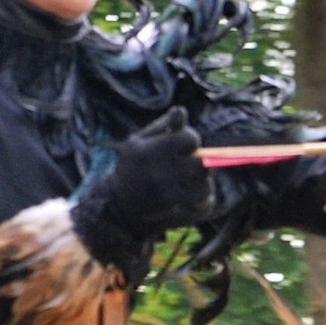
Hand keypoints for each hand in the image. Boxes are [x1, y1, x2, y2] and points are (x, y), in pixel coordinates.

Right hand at [71, 108, 216, 265]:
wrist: (120, 208)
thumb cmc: (131, 167)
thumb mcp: (138, 142)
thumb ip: (163, 126)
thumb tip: (182, 111)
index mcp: (154, 153)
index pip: (191, 139)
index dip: (190, 139)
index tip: (182, 145)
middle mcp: (165, 176)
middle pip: (202, 164)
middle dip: (198, 160)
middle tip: (188, 163)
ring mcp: (174, 198)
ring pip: (205, 185)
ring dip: (200, 180)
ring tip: (185, 180)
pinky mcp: (180, 213)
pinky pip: (205, 202)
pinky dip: (202, 198)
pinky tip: (187, 194)